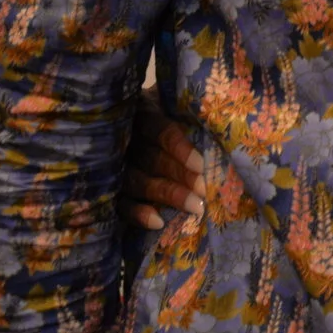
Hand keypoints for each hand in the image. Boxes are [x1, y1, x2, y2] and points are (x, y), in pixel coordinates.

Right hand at [122, 90, 202, 231]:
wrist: (119, 125)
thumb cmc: (165, 119)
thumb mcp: (173, 110)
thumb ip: (190, 119)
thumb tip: (223, 133)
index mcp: (142, 116)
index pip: (160, 131)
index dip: (180, 147)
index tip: (201, 165)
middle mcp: (125, 141)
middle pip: (153, 159)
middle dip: (181, 176)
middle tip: (204, 191)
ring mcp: (114, 167)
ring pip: (139, 182)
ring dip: (167, 195)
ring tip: (194, 208)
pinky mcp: (108, 190)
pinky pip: (120, 204)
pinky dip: (137, 215)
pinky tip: (158, 222)